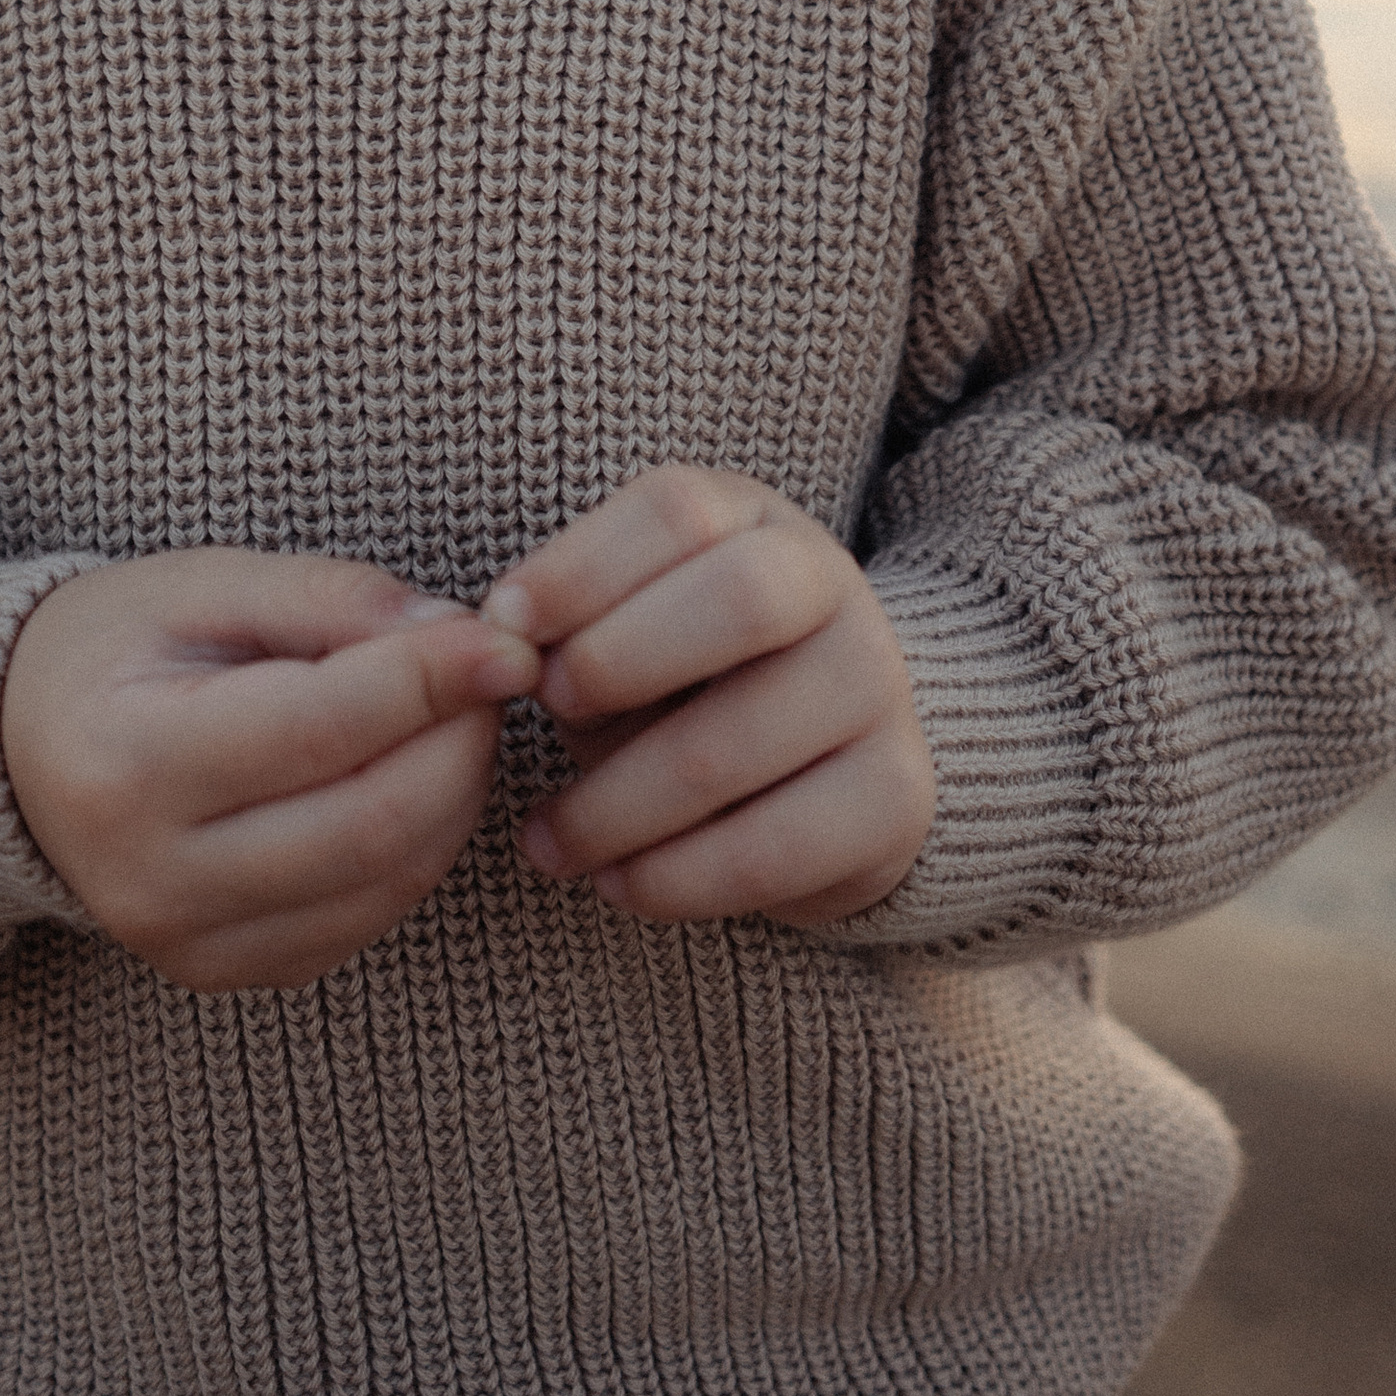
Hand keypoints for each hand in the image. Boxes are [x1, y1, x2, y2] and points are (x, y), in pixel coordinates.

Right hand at [1, 549, 540, 991]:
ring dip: (454, 795)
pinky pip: (367, 919)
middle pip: (368, 824)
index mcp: (127, 764)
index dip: (431, 683)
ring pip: (385, 882)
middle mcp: (150, 879)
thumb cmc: (115, 646)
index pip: (318, 729)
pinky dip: (418, 847)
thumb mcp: (201, 584)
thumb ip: (327, 598)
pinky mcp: (228, 973)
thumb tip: (457, 636)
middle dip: (460, 743)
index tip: (505, 640)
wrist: (21, 748)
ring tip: (453, 716)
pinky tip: (412, 778)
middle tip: (489, 674)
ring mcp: (187, 944)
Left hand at [486, 464, 934, 925]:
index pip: (676, 511)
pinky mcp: (894, 798)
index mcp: (755, 519)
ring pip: (737, 745)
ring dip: (617, 807)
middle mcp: (833, 586)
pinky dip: (674, 878)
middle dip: (617, 662)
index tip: (501, 625)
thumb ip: (575, 629)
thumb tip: (503, 653)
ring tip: (550, 841)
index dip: (579, 566)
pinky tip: (617, 884)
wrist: (825, 759)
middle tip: (543, 716)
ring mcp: (876, 689)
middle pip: (739, 600)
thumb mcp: (629, 628)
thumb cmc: (686, 677)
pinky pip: (773, 850)